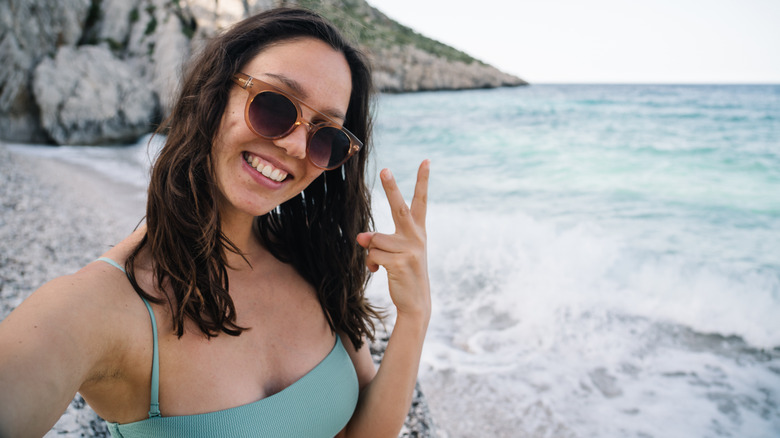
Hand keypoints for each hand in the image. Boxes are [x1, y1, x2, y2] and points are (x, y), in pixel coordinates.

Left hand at [357, 160, 430, 320]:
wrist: (416, 302)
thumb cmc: (404, 273)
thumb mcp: (393, 253)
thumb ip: (378, 241)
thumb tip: (361, 238)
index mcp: (418, 230)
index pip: (421, 201)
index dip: (423, 181)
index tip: (426, 161)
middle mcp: (417, 236)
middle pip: (399, 207)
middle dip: (391, 187)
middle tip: (385, 168)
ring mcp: (411, 249)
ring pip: (375, 240)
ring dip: (372, 253)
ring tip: (382, 265)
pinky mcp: (402, 262)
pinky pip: (373, 254)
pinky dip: (371, 264)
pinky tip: (380, 272)